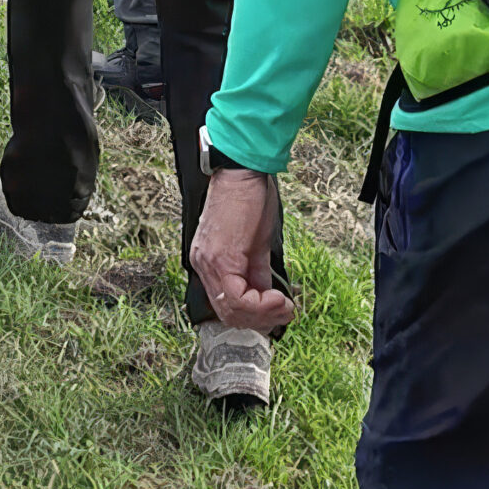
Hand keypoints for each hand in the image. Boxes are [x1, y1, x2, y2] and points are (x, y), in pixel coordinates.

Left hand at [190, 167, 295, 334]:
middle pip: (228, 313)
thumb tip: (269, 298)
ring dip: (263, 313)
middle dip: (261, 319)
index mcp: (209, 260)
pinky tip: (277, 297)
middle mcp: (202, 263)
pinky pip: (236, 296)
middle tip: (285, 312)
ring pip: (231, 309)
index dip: (255, 315)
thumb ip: (257, 273)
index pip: (227, 305)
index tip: (279, 309)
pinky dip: (260, 304)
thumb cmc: (249, 198)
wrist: (243, 170)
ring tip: (285, 305)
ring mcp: (208, 261)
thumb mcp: (255, 244)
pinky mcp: (220, 256)